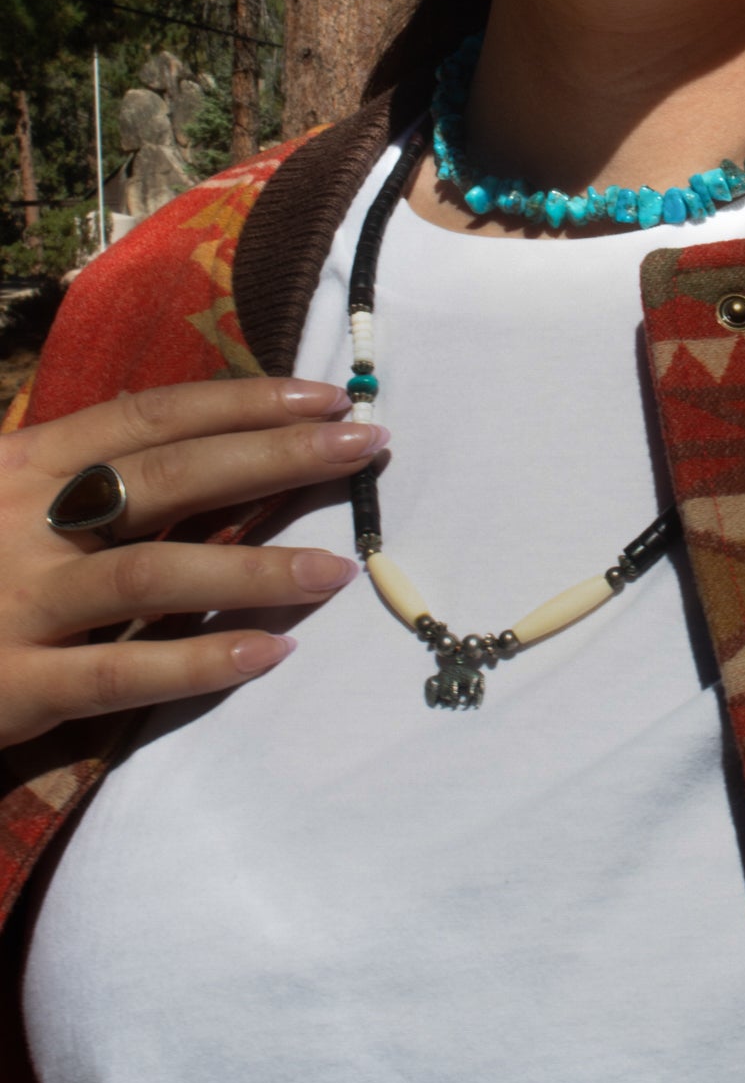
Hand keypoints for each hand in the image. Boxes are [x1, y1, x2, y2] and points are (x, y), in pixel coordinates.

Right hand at [0, 378, 384, 748]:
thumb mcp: (0, 500)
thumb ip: (76, 480)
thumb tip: (198, 447)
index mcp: (21, 463)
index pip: (150, 416)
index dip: (242, 401)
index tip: (325, 396)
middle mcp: (22, 520)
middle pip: (171, 475)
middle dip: (276, 456)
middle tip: (368, 444)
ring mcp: (16, 602)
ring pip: (154, 570)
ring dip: (254, 565)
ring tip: (337, 567)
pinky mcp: (9, 686)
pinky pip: (118, 674)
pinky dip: (196, 661)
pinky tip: (266, 655)